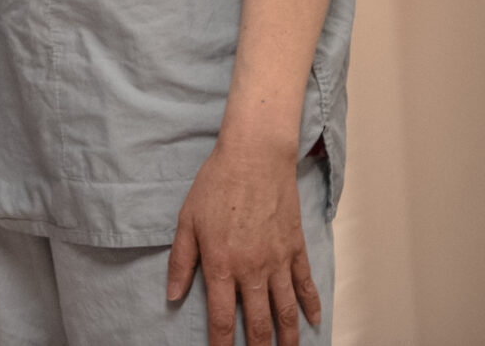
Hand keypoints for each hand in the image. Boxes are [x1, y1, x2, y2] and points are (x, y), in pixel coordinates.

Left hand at [165, 134, 321, 345]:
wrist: (255, 158)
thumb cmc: (215, 185)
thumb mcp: (187, 220)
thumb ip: (180, 260)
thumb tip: (172, 295)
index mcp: (221, 264)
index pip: (221, 318)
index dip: (222, 344)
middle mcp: (252, 270)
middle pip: (257, 322)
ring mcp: (277, 261)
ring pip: (285, 311)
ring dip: (287, 337)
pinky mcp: (295, 249)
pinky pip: (305, 285)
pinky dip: (311, 306)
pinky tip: (313, 322)